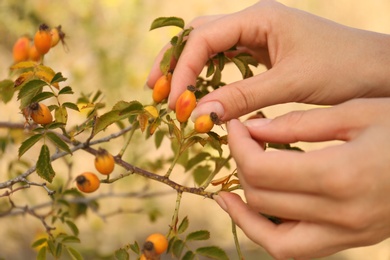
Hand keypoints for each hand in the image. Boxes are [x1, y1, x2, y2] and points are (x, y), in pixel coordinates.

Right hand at [147, 0, 389, 120]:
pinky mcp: (262, 53)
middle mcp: (253, 22)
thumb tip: (200, 113)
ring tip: (169, 93)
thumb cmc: (343, 69)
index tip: (174, 102)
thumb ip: (243, 97)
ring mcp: (257, 37)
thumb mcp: (290, 83)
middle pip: (199, 36)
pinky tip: (199, 91)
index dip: (183, 70)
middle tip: (155, 91)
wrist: (377, 71)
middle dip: (175, 63)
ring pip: (209, 48)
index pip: (204, 38)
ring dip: (188, 69)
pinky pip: (226, 61)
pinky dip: (208, 77)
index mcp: (258, 18)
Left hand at [214, 98, 389, 258]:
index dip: (238, 145)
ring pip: (271, 235)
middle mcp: (342, 214)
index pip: (261, 169)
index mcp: (342, 175)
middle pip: (261, 198)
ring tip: (232, 184)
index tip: (235, 125)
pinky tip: (256, 208)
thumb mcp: (356, 112)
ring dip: (246, 207)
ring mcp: (347, 235)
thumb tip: (252, 129)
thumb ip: (299, 124)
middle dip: (241, 166)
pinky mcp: (350, 241)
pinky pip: (294, 249)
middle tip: (243, 142)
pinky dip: (266, 230)